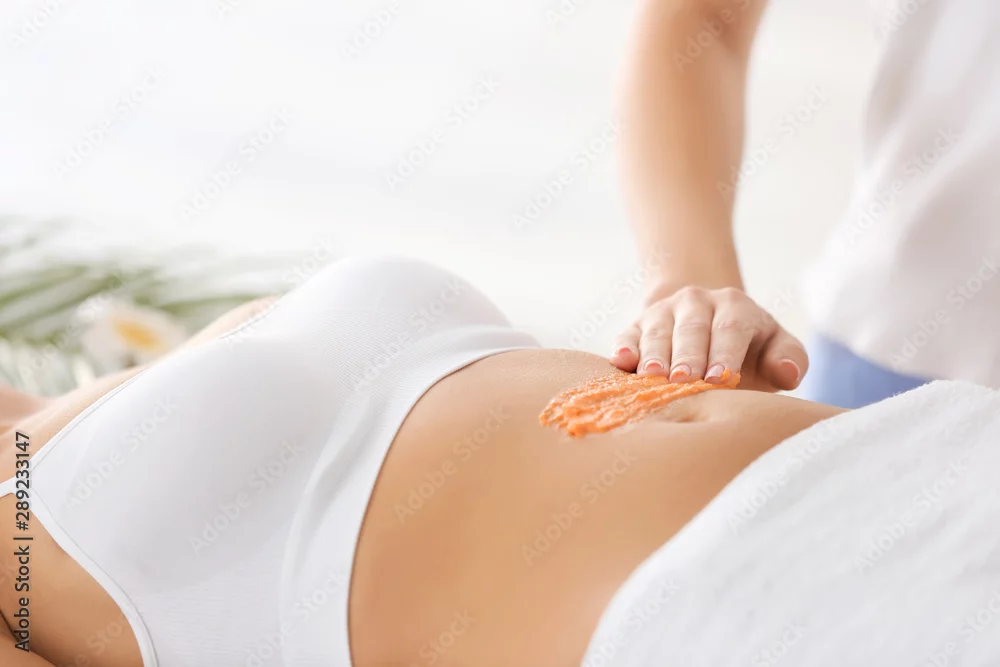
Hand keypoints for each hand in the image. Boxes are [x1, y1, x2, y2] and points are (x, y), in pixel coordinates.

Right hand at [610, 286, 807, 391]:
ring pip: (658, 332)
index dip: (725, 354)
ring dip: (655, 355)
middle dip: (688, 356)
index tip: (720, 379)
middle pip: (691, 329)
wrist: (706, 328)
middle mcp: (696, 302)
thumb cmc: (748, 351)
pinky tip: (621, 361)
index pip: (730, 329)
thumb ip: (790, 359)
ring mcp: (663, 312)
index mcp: (735, 306)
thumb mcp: (775, 349)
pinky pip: (628, 336)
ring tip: (653, 377)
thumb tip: (787, 373)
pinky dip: (624, 348)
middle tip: (685, 381)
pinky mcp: (637, 327)